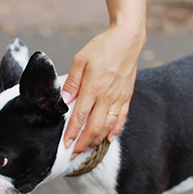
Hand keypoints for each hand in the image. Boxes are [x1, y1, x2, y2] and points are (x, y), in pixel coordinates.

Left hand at [61, 0, 147, 157]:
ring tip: (87, 149)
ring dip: (96, 140)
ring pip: (107, 126)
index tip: (65, 145)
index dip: (72, 133)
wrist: (128, 39)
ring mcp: (118, 98)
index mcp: (93, 87)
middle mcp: (107, 96)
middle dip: (83, 143)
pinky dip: (115, 131)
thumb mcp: (81, 60)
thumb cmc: (102, 47)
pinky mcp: (127, 96)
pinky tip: (109, 139)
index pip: (80, 117)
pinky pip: (121, 118)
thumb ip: (72, 81)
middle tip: (73, 154)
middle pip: (94, 127)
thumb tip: (64, 100)